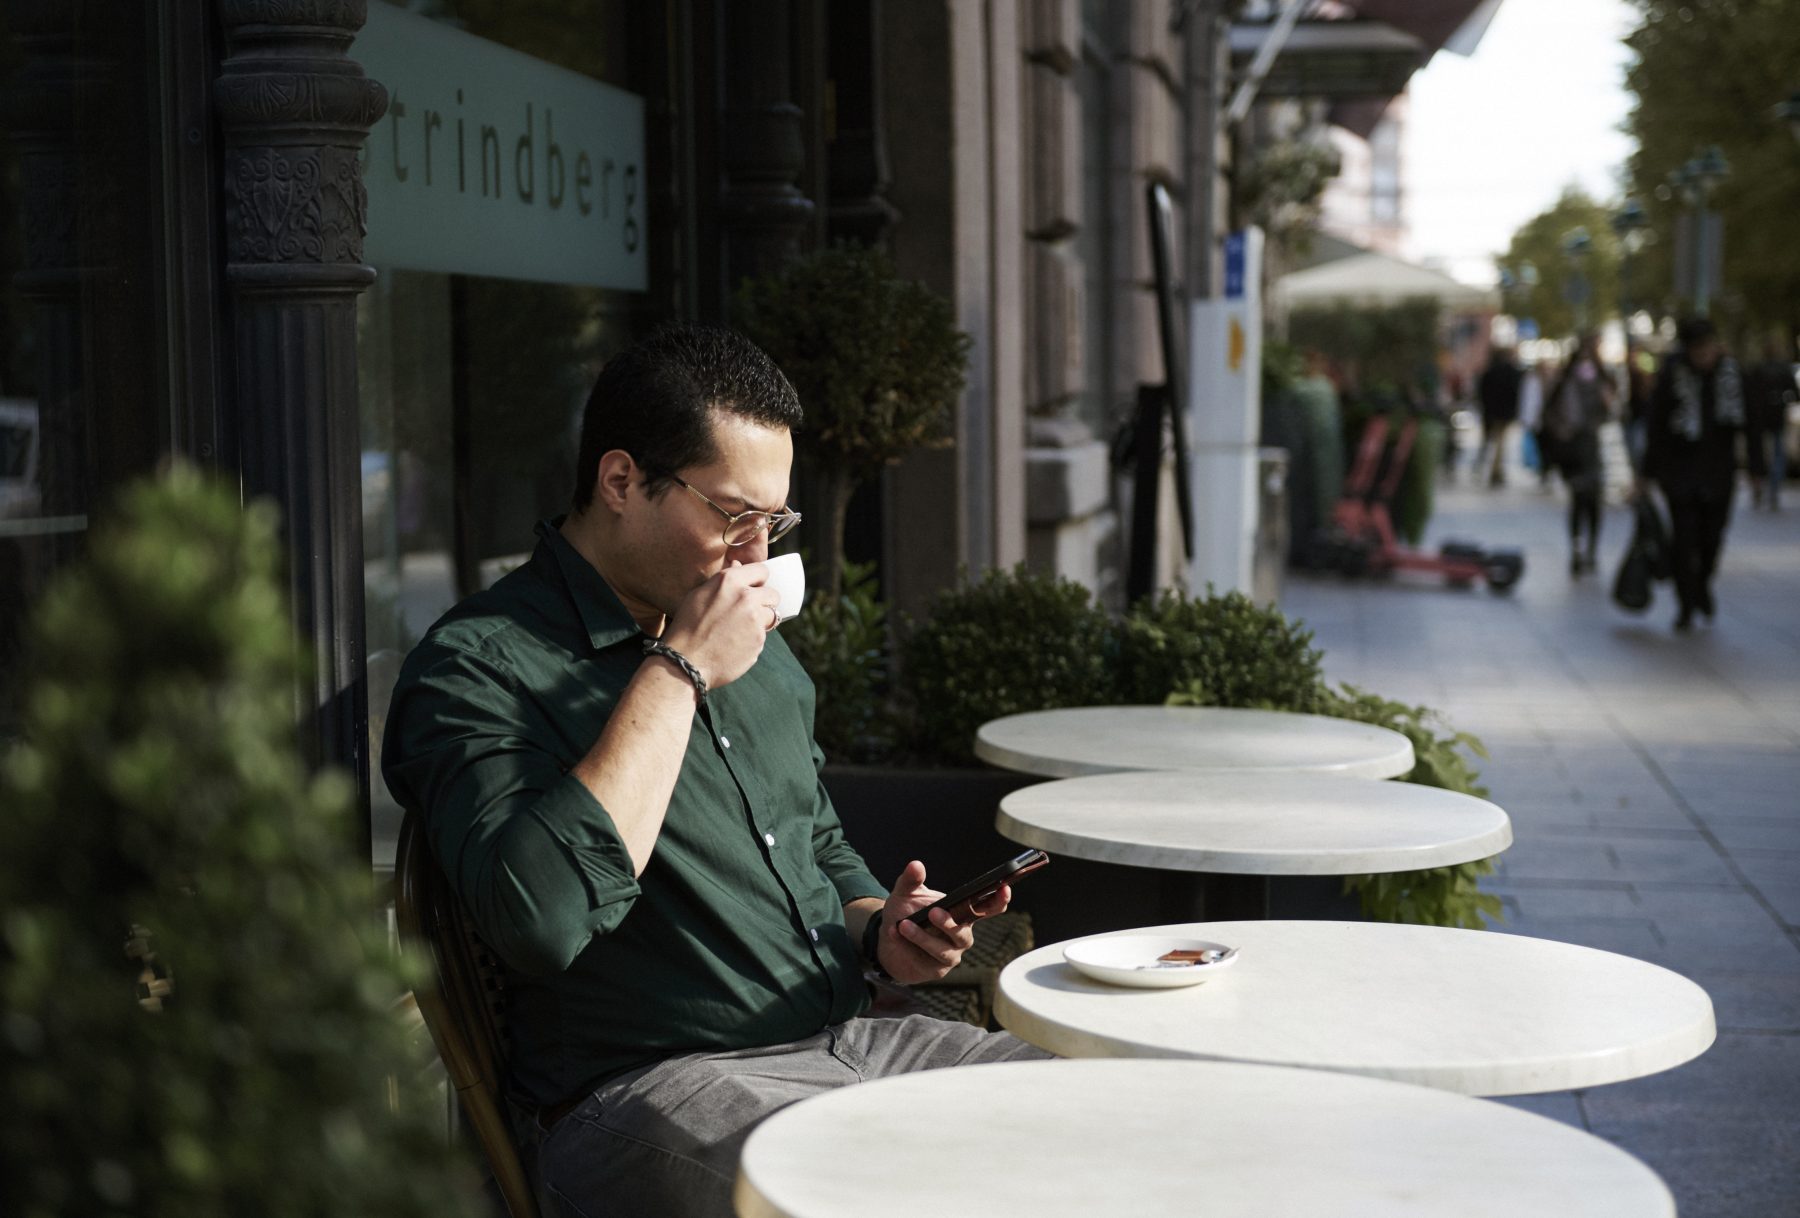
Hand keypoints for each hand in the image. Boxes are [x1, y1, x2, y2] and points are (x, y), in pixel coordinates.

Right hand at [659, 560, 781, 689]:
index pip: (761, 570)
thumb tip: (739, 567)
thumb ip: (724, 580)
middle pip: (773, 594)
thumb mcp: (699, 595)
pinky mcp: (759, 640)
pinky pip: (763, 635)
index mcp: (729, 581)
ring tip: (739, 630)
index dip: (759, 580)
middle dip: (764, 602)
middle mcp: (746, 597)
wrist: (686, 661)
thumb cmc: (687, 627)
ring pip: (771, 616)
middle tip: (749, 612)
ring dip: (761, 621)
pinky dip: (753, 639)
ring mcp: (755, 619)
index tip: (754, 588)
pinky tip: (735, 644)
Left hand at [874, 861, 1010, 984]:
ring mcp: (950, 955)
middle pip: (964, 934)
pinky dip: (909, 947)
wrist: (888, 941)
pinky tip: (894, 935)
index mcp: (962, 913)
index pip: (988, 908)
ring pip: (943, 950)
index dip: (999, 900)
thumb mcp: (905, 893)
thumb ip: (911, 880)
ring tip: (903, 925)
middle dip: (950, 924)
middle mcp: (961, 936)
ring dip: (923, 937)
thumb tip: (915, 865)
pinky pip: (925, 961)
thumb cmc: (905, 913)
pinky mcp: (935, 970)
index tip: (1004, 888)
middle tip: (933, 912)